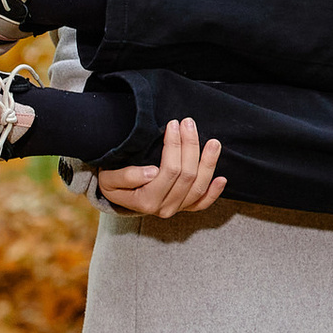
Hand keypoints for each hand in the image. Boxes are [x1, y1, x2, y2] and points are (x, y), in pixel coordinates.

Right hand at [96, 116, 226, 219]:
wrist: (116, 196)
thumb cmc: (112, 183)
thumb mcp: (109, 180)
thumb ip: (127, 177)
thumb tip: (152, 172)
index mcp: (146, 201)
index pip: (169, 170)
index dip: (174, 146)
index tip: (173, 124)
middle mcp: (164, 208)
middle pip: (187, 175)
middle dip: (190, 146)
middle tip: (189, 123)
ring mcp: (176, 209)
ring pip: (199, 187)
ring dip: (208, 163)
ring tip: (213, 142)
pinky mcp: (184, 208)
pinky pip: (202, 203)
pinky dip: (214, 192)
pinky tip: (222, 178)